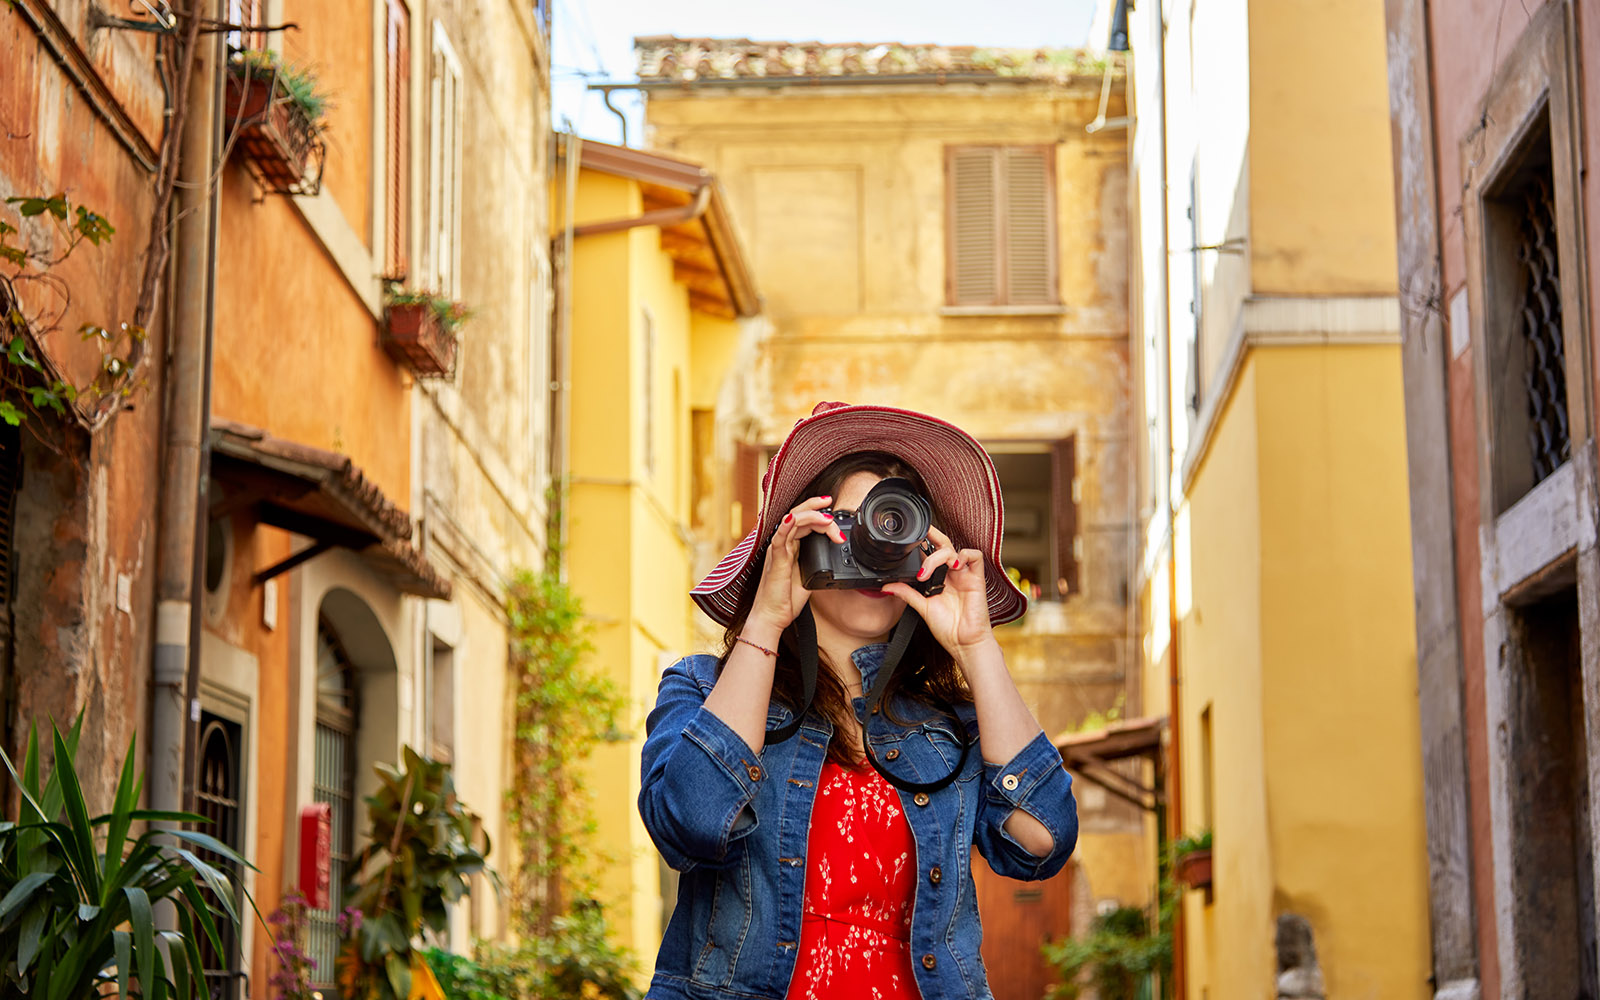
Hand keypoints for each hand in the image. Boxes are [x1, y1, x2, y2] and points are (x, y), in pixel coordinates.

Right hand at [746, 496, 846, 637]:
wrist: (772, 617)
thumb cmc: (785, 599)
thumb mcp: (809, 577)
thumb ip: (817, 564)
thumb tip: (834, 557)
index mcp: (790, 546)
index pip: (804, 522)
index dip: (819, 515)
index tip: (835, 517)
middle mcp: (782, 544)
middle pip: (799, 516)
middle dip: (817, 509)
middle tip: (832, 507)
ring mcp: (778, 550)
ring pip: (792, 521)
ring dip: (811, 517)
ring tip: (827, 520)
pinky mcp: (776, 560)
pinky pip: (779, 538)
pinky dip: (785, 526)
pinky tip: (792, 519)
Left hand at [881, 526, 996, 660]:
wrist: (963, 643)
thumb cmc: (947, 628)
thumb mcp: (922, 607)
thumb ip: (906, 593)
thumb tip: (886, 586)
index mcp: (939, 578)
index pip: (931, 553)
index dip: (923, 542)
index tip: (909, 538)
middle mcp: (951, 574)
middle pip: (942, 544)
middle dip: (932, 534)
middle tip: (919, 536)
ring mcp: (964, 575)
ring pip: (953, 549)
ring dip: (938, 556)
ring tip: (926, 574)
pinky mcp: (976, 578)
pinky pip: (975, 555)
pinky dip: (964, 555)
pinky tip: (954, 566)